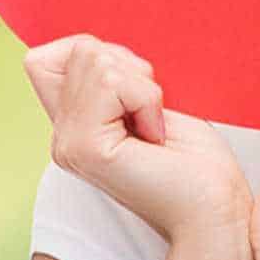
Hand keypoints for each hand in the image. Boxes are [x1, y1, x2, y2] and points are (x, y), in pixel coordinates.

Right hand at [24, 34, 253, 246]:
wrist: (216, 213)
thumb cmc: (199, 164)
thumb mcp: (149, 106)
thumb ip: (110, 83)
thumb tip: (94, 46)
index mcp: (74, 128)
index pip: (43, 59)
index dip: (96, 55)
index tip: (138, 93)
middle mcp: (62, 138)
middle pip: (78, 50)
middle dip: (130, 69)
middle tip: (154, 116)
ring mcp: (68, 145)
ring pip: (94, 59)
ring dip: (142, 86)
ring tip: (156, 128)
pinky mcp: (85, 148)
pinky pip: (110, 82)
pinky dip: (145, 98)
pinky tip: (156, 135)